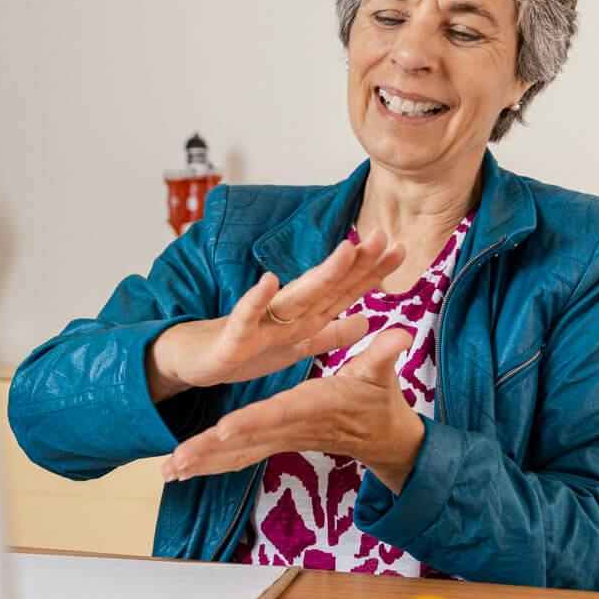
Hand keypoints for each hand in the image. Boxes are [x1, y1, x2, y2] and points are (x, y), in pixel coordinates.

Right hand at [147, 230, 405, 403]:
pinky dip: (256, 300)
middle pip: (326, 286)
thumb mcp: (296, 349)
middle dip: (355, 263)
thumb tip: (367, 320)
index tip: (401, 248)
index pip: (344, 292)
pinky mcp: (233, 338)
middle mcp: (286, 313)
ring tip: (346, 251)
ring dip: (319, 274)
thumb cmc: (246, 350)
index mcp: (304, 317)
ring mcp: (260, 323)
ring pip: (295, 297)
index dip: (371, 272)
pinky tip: (268, 280)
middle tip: (383, 236)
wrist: (197, 362)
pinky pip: (245, 318)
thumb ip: (330, 334)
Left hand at [160, 326, 426, 493]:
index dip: (253, 421)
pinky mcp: (278, 442)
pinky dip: (213, 463)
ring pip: (238, 454)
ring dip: (203, 462)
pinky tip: (186, 470)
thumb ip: (384, 355)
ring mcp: (283, 439)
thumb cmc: (381, 400)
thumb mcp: (383, 373)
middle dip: (209, 451)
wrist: (385, 439)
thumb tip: (402, 336)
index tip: (225, 428)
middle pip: (246, 441)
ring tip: (169, 471)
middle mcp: (293, 426)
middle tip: (175, 462)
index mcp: (313, 406)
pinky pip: (241, 456)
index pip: (279, 414)